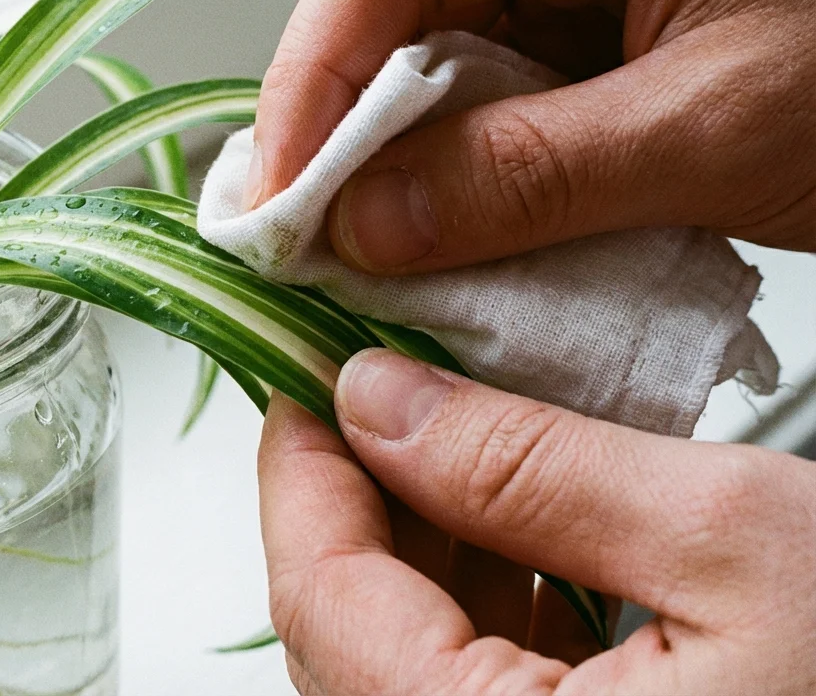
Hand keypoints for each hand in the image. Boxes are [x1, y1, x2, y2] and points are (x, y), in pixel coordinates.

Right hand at [247, 0, 815, 272]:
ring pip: (436, 50)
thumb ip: (527, 175)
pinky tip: (469, 224)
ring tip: (400, 249)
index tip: (278, 199)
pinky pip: (494, 81)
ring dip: (414, 156)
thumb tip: (370, 221)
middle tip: (321, 241)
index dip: (312, 83)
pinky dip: (476, 161)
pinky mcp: (593, 14)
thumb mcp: (716, 123)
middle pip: (393, 4)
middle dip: (352, 131)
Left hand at [260, 348, 815, 694]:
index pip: (318, 596)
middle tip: (378, 385)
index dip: (300, 467)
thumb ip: (534, 467)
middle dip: (359, 494)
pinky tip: (523, 521)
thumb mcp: (734, 543)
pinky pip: (477, 683)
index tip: (305, 369)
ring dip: (420, 539)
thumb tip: (378, 398)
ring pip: (404, 654)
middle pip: (347, 628)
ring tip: (455, 435)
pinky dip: (484, 595)